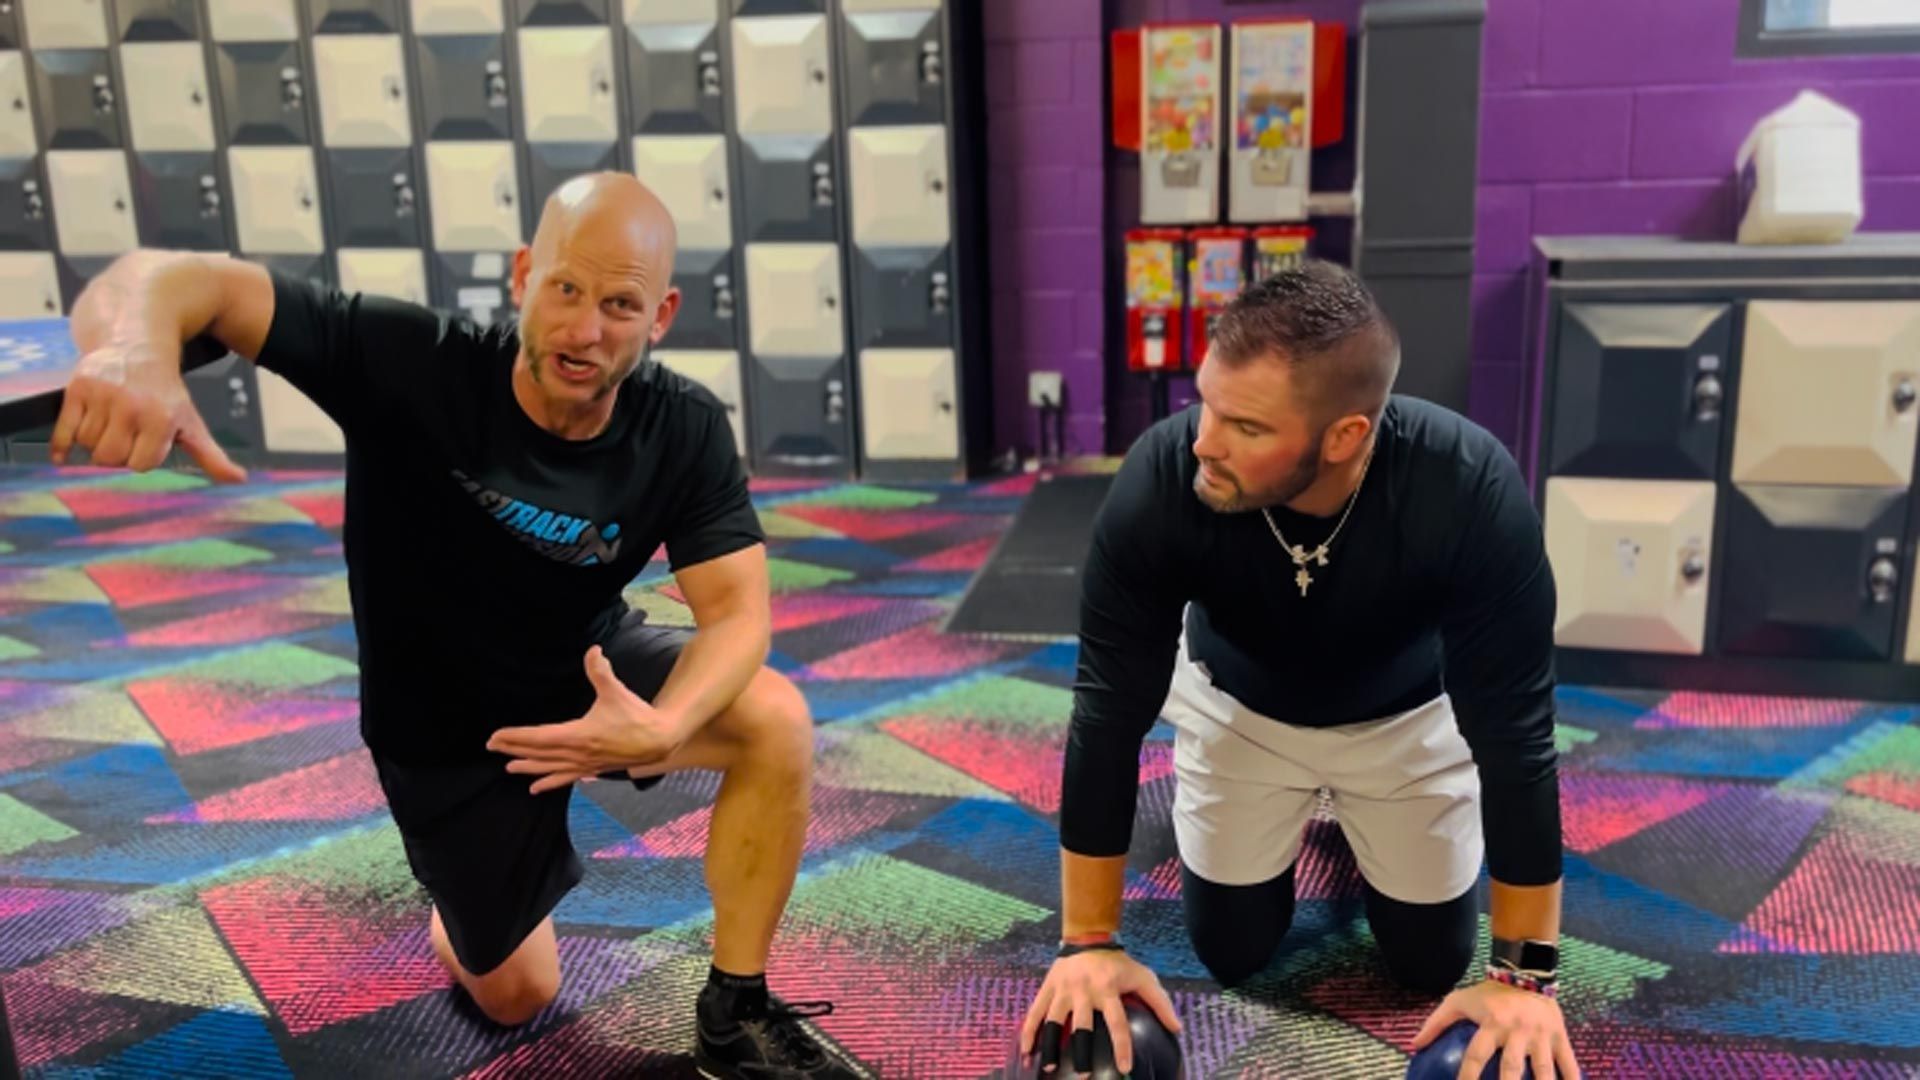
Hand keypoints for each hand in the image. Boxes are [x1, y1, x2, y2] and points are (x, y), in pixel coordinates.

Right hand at [50, 339, 245, 481]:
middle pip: (110, 458)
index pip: (140, 464)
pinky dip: (62, 445)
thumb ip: (211, 455)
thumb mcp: (191, 421)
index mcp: (162, 417)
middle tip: (124, 435)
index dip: (141, 458)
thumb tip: (237, 479)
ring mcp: (103, 396)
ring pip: (88, 444)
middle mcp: (132, 406)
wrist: (137, 344)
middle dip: (116, 453)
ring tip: (108, 423)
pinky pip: (63, 430)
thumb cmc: (165, 391)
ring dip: (94, 442)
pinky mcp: (77, 388)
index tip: (145, 442)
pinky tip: (65, 454)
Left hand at [485, 645, 688, 793]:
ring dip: (528, 766)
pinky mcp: (593, 769)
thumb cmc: (637, 716)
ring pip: (549, 768)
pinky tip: (536, 788)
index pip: (538, 737)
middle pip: (538, 753)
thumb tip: (593, 651)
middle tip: (493, 747)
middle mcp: (577, 753)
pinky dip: (549, 782)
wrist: (659, 740)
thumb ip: (600, 672)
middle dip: (514, 749)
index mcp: (578, 734)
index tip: (495, 736)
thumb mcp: (616, 691)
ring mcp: (584, 764)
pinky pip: (565, 778)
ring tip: (509, 768)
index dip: (515, 736)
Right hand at [1018, 949, 1180, 1075]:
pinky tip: (1026, 1053)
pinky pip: (1035, 1012)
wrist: (1087, 937)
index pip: (1117, 1023)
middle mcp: (1083, 991)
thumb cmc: (1118, 963)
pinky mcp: (1047, 988)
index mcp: (1107, 990)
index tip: (1124, 1068)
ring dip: (1050, 1045)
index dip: (1121, 1046)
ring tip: (1049, 1068)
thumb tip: (1177, 1028)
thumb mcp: (1143, 976)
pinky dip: (1029, 1033)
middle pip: (1081, 1026)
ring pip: (1053, 1021)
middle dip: (1080, 1052)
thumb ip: (1160, 1002)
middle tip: (1083, 1075)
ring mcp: (1062, 990)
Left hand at [1410, 979, 1579, 1079]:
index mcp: (1492, 1024)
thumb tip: (1414, 1045)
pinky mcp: (1560, 1037)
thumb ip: (1436, 1023)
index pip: (1476, 1056)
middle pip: (1511, 1067)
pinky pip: (1568, 1063)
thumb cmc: (1488, 993)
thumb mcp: (1459, 1001)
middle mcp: (1517, 1032)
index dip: (1468, 1076)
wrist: (1527, 971)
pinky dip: (1572, 1079)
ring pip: (1543, 1070)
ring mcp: (1541, 1036)